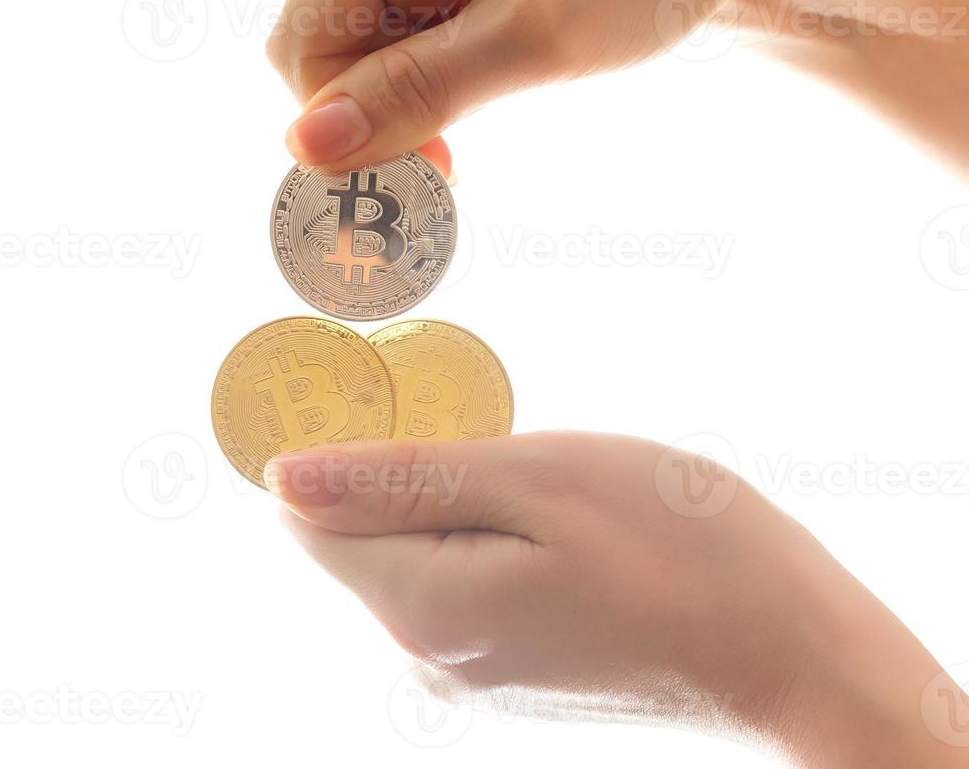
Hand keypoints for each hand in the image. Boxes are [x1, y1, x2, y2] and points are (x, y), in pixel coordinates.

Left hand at [265, 432, 968, 766]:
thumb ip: (397, 480)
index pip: (306, 520)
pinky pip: (459, 580)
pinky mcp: (509, 668)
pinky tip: (553, 523)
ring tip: (539, 481)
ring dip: (448, 500)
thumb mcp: (533, 480)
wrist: (789, 651)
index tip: (390, 400)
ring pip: (411, 553)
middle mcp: (422, 655)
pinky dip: (484, 535)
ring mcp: (467, 671)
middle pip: (357, 538)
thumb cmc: (676, 547)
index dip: (331, 448)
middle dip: (397, 472)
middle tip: (493, 434)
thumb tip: (281, 478)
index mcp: (416, 607)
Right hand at [266, 0, 968, 172]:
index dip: (350, 123)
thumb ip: (415, 93)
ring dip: (411, 95)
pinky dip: (434, 74)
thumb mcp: (535, 40)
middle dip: (380, 109)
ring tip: (497, 92)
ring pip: (360, 49)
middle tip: (462, 149)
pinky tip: (495, 68)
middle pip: (323, 48)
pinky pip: (399, 32)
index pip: (305, 48)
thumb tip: (304, 149)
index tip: (434, 168)